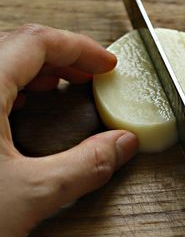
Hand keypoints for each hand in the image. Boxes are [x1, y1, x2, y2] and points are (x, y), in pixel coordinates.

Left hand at [0, 25, 138, 236]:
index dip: (80, 48)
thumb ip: (86, 165)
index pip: (36, 42)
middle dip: (58, 57)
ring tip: (56, 91)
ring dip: (28, 72)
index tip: (106, 65)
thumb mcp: (32, 195)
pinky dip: (3, 90)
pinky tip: (15, 114)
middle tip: (88, 75)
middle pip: (11, 46)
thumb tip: (119, 146)